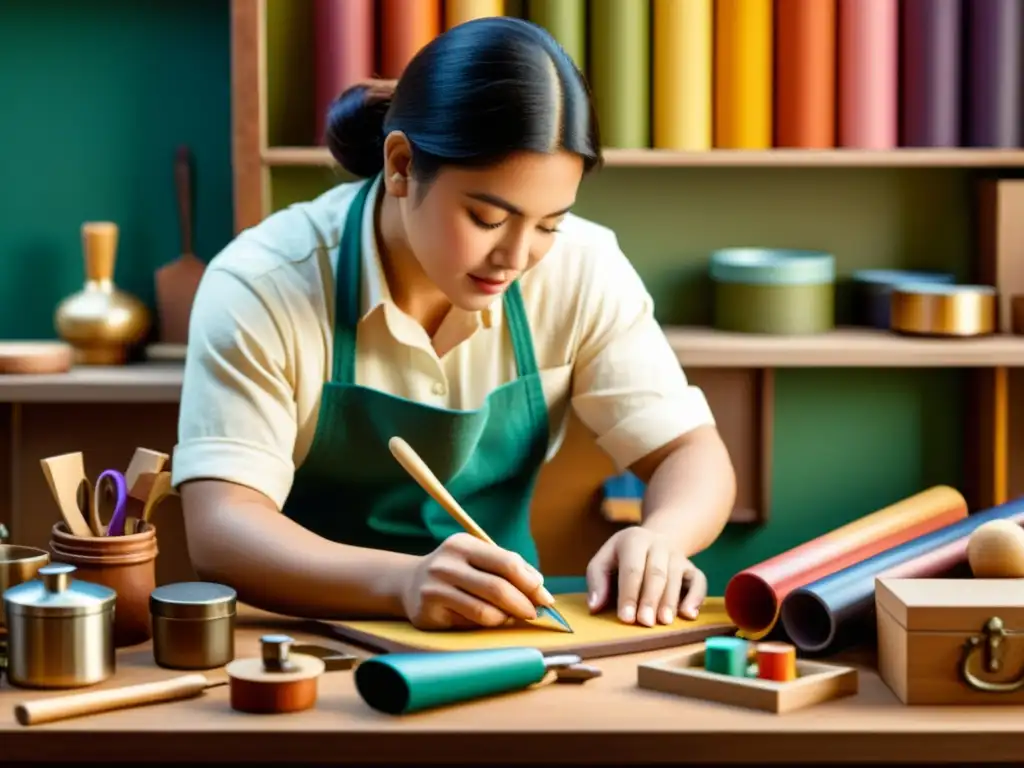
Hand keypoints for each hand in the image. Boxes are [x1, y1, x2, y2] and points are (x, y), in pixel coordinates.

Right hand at [399, 533, 555, 629]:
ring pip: (485, 612)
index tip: (545, 598)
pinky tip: (489, 621)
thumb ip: (510, 568)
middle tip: (534, 615)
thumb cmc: (457, 571)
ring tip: (510, 618)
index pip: (507, 563)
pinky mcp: (429, 612)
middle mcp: (447, 563)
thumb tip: (541, 589)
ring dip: (506, 618)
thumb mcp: (478, 558)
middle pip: (498, 588)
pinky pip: (469, 624)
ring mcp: (435, 588)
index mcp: (464, 545)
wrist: (409, 583)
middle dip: (523, 605)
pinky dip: (487, 625)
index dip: (531, 583)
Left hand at [586, 527, 707, 625]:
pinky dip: (696, 597)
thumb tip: (594, 606)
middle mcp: (658, 544)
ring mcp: (677, 555)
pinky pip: (699, 581)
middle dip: (650, 599)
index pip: (632, 569)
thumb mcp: (603, 560)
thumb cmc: (622, 557)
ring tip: (664, 622)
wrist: (654, 539)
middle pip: (656, 573)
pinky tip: (689, 614)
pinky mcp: (692, 567)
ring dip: (670, 601)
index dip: (629, 594)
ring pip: (676, 577)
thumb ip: (597, 581)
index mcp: (634, 540)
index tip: (626, 618)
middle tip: (645, 622)